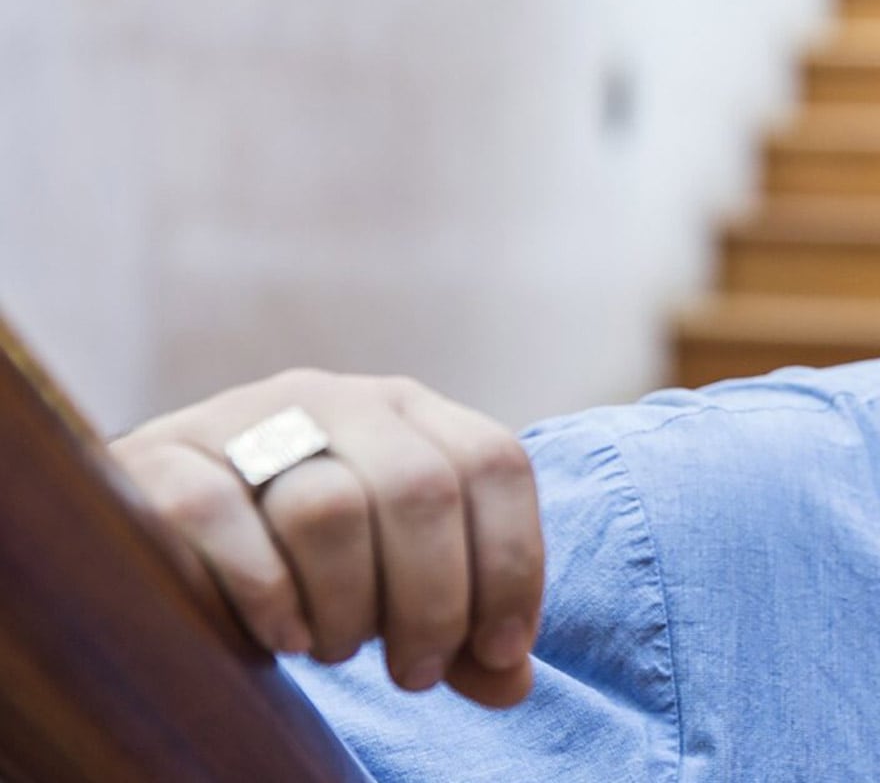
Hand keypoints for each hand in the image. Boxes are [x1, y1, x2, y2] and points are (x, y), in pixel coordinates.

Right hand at [110, 369, 544, 706]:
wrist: (166, 527)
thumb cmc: (308, 562)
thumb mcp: (395, 585)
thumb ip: (459, 630)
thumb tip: (510, 683)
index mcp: (410, 413)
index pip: (494, 463)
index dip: (512, 565)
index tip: (501, 651)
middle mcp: (338, 400)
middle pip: (421, 489)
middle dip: (434, 603)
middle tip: (414, 672)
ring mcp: (247, 418)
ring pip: (328, 508)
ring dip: (345, 606)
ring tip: (333, 648)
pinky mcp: (164, 457)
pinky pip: (220, 517)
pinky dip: (263, 593)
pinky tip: (278, 636)